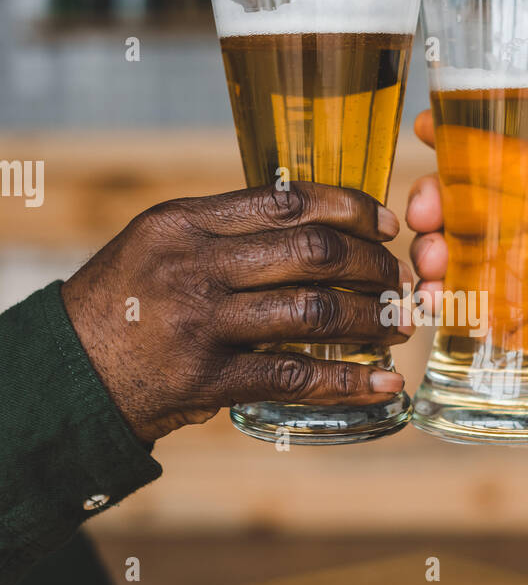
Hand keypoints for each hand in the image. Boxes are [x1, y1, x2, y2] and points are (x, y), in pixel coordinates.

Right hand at [62, 182, 409, 444]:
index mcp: (185, 222)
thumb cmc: (125, 302)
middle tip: (399, 280)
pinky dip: (348, 382)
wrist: (71, 371)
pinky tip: (380, 384)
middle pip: (312, 252)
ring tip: (396, 326)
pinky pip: (295, 375)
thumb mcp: (160, 245)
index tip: (387, 224)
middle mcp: (194, 266)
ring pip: (313, 311)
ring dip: (369, 318)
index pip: (287, 200)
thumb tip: (315, 223)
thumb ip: (225, 230)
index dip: (350, 209)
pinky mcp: (208, 378)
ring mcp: (201, 323)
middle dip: (372, 265)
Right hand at [406, 110, 527, 489]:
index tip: (432, 128)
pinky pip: (457, 303)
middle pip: (468, 203)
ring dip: (430, 248)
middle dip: (434, 199)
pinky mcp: (500, 323)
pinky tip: (433, 299)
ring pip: (453, 250)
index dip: (469, 141)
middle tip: (425, 210)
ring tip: (433, 261)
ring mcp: (512, 280)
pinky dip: (436, 297)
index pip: (514, 160)